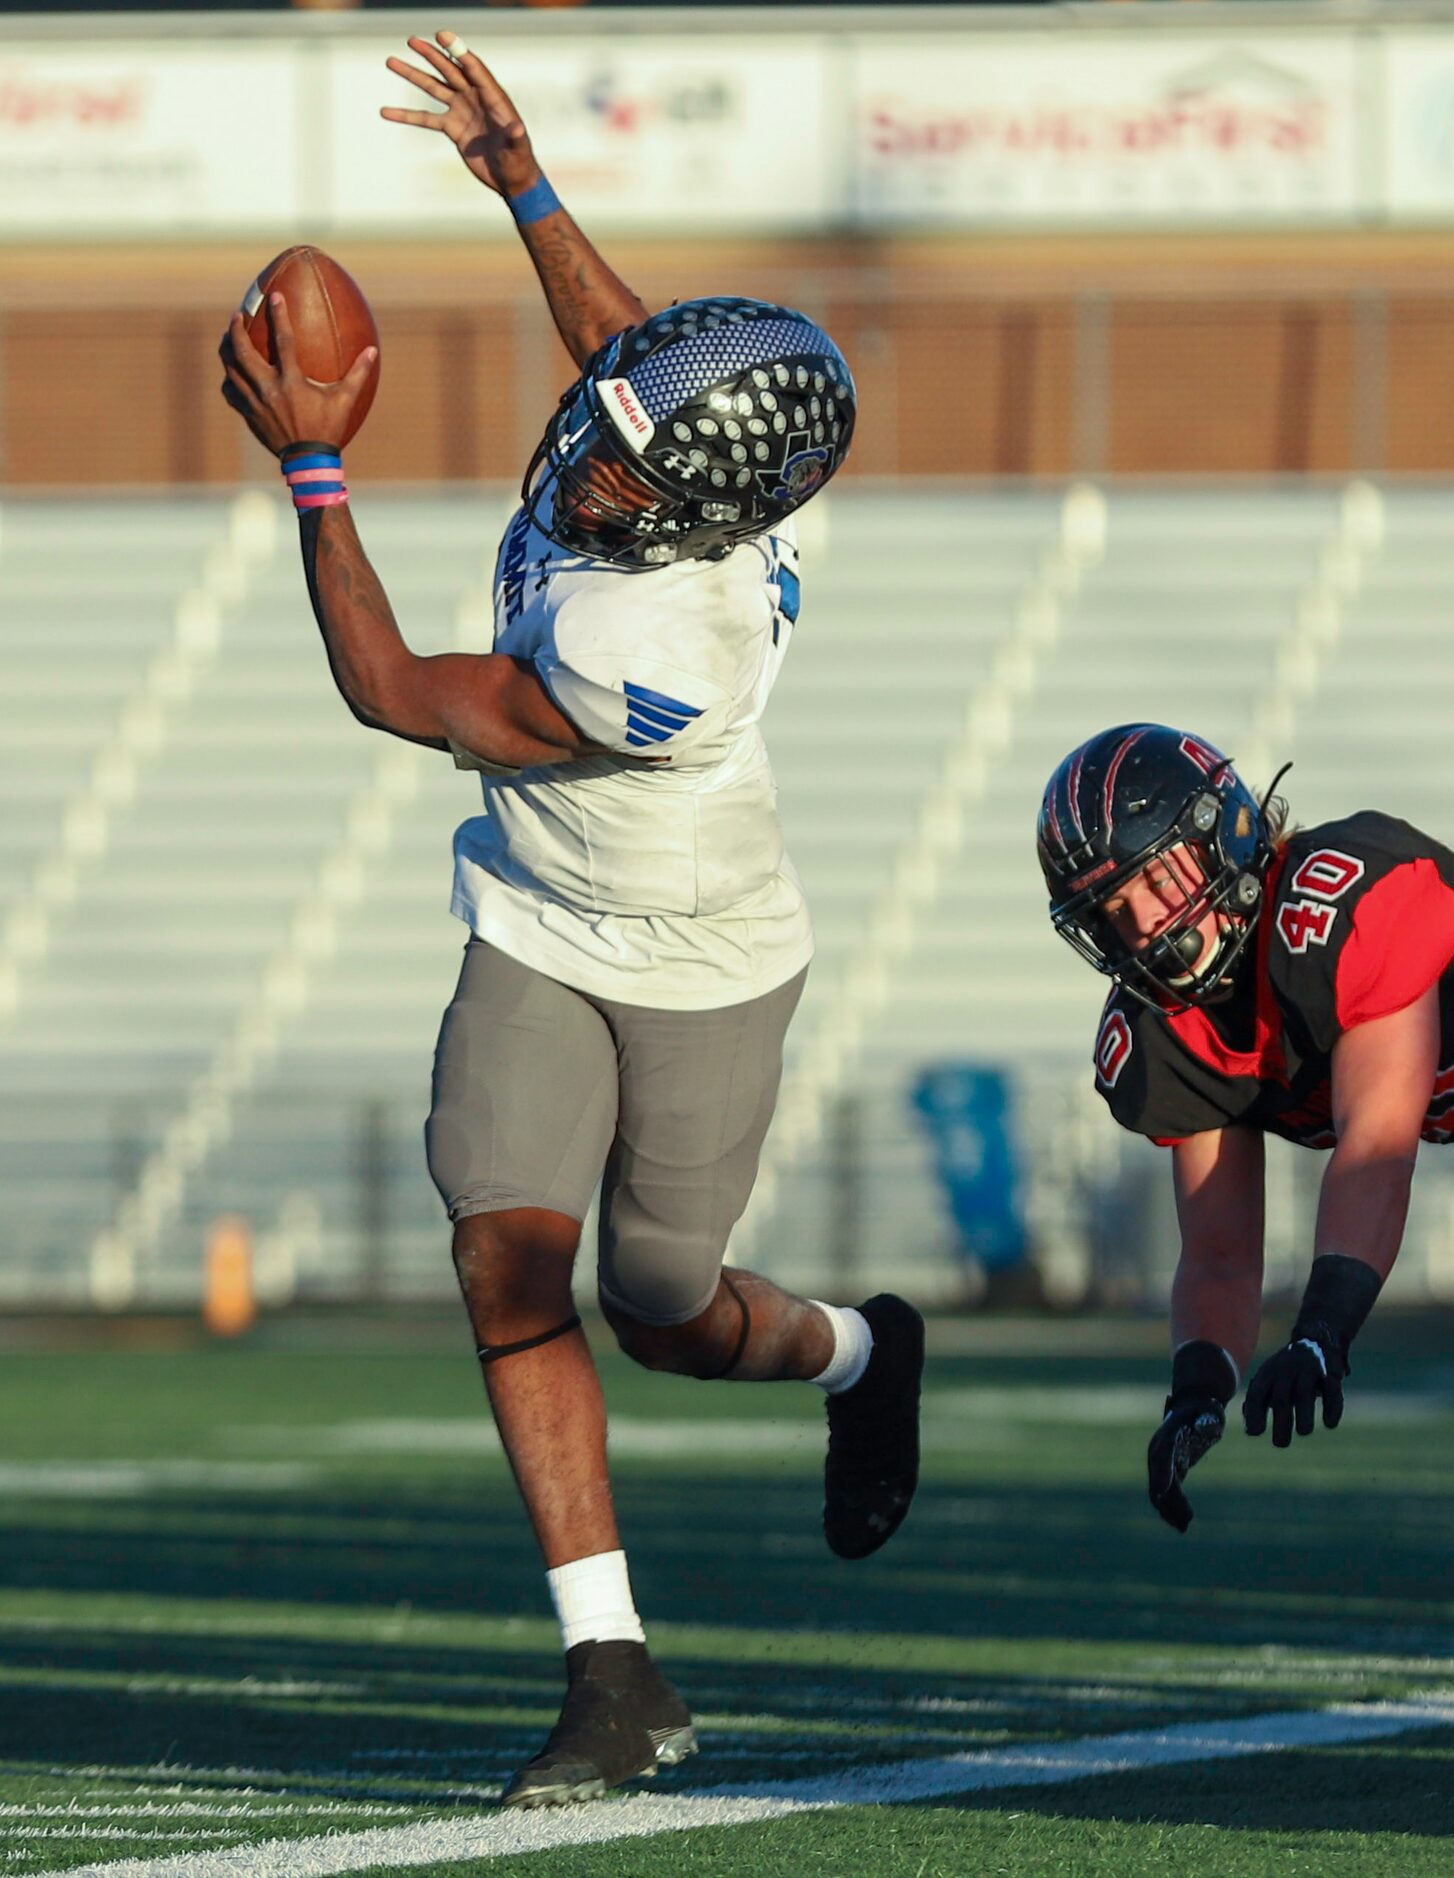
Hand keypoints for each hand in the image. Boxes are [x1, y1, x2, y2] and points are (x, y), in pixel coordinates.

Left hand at [219, 295, 376, 458]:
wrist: (308, 462)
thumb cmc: (328, 429)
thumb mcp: (345, 401)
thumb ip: (357, 374)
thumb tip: (372, 351)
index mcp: (292, 382)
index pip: (283, 340)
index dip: (279, 315)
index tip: (275, 296)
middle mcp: (268, 389)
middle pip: (241, 351)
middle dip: (235, 329)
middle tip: (237, 315)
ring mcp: (254, 402)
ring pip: (230, 368)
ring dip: (227, 349)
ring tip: (228, 338)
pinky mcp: (247, 414)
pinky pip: (230, 392)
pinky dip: (229, 379)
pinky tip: (232, 373)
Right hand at [381, 31, 540, 198]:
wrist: (511, 180)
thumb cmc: (519, 162)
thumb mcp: (518, 148)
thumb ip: (515, 136)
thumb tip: (516, 127)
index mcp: (493, 97)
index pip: (474, 69)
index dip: (459, 52)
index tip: (442, 37)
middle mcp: (475, 98)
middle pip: (450, 70)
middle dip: (431, 55)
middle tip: (412, 40)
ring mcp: (462, 110)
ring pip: (433, 88)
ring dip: (413, 74)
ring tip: (391, 61)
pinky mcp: (452, 128)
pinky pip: (425, 118)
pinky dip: (406, 115)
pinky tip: (386, 111)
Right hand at [1147, 1395, 1224, 1532]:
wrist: (1196, 1405)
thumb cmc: (1205, 1408)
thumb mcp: (1209, 1411)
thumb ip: (1208, 1419)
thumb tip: (1208, 1426)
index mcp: (1167, 1435)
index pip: (1162, 1456)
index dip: (1161, 1474)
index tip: (1161, 1493)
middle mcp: (1159, 1450)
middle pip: (1158, 1479)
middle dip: (1168, 1501)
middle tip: (1185, 1521)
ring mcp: (1162, 1461)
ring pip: (1161, 1491)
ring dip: (1170, 1510)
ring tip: (1184, 1527)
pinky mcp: (1171, 1469)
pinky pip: (1168, 1492)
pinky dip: (1174, 1507)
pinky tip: (1183, 1522)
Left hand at [1243, 1334, 1345, 1446]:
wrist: (1316, 1340)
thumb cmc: (1287, 1370)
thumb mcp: (1269, 1379)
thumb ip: (1259, 1401)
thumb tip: (1250, 1428)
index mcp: (1267, 1373)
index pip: (1257, 1393)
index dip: (1254, 1413)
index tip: (1254, 1433)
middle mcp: (1286, 1370)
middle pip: (1281, 1397)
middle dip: (1280, 1421)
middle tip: (1280, 1444)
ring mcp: (1308, 1370)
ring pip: (1304, 1392)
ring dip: (1304, 1414)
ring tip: (1303, 1433)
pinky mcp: (1330, 1373)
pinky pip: (1332, 1391)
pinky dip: (1332, 1407)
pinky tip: (1329, 1424)